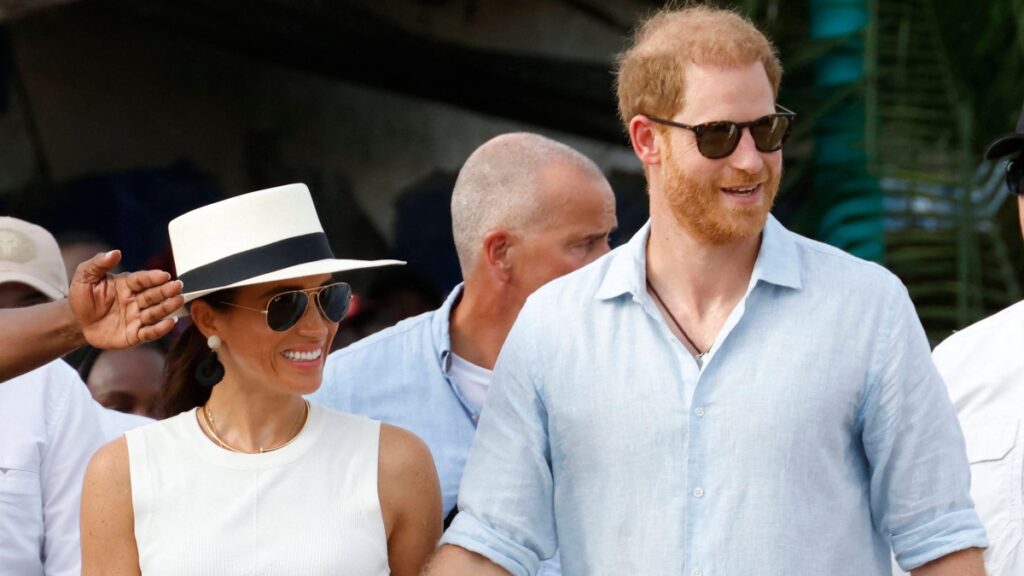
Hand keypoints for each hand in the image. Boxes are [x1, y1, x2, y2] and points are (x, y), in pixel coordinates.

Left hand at [69, 250, 183, 348]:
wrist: (76, 323)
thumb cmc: (82, 298)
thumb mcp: (84, 277)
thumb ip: (98, 263)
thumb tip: (115, 252)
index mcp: (126, 285)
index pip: (142, 280)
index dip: (153, 278)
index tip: (164, 275)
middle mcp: (136, 300)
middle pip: (154, 295)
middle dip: (166, 290)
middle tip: (177, 286)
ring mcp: (137, 318)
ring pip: (155, 312)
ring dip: (168, 307)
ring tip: (179, 301)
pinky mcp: (135, 335)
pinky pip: (149, 332)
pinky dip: (160, 329)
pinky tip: (170, 323)